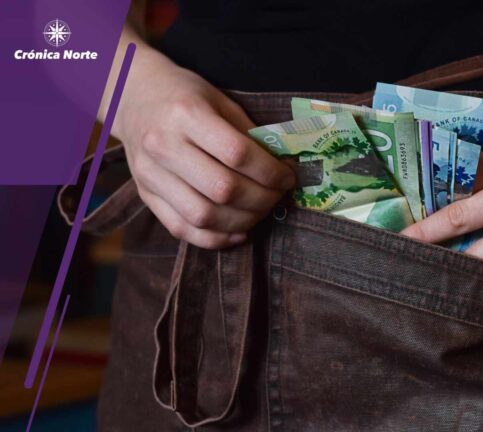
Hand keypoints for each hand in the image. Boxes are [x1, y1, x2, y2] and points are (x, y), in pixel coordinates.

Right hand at [114, 55, 294, 248]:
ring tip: (262, 211)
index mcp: (186, 114)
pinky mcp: (145, 195)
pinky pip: (182, 229)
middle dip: (262, 199)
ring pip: (203, 216)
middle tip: (279, 195)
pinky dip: (216, 238)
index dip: (271, 172)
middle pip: (222, 189)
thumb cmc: (185, 95)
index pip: (238, 154)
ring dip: (243, 221)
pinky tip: (239, 231)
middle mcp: (163, 145)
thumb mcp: (220, 101)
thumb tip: (283, 167)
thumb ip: (249, 134)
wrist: (133, 96)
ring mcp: (150, 174)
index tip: (288, 176)